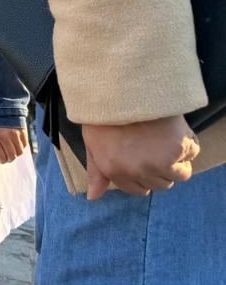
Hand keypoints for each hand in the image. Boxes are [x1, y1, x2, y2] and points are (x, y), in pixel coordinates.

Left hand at [0, 126, 28, 164]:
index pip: (1, 157)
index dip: (1, 160)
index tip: (1, 159)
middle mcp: (4, 137)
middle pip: (11, 156)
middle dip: (9, 159)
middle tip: (8, 157)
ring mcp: (14, 134)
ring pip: (19, 152)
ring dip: (16, 153)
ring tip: (12, 150)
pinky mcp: (22, 130)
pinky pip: (25, 145)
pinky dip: (21, 147)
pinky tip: (17, 144)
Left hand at [82, 115, 198, 198]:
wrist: (121, 87)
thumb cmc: (104, 114)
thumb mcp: (93, 143)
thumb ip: (96, 172)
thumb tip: (93, 197)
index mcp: (115, 171)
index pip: (140, 190)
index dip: (143, 174)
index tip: (142, 157)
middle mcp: (138, 171)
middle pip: (162, 184)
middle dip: (159, 168)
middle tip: (152, 145)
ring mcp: (160, 161)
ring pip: (180, 174)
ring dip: (176, 160)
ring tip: (163, 139)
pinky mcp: (178, 148)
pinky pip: (192, 153)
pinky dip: (187, 143)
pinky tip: (172, 129)